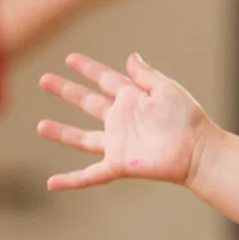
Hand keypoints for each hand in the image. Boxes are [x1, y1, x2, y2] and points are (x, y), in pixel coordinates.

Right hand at [36, 52, 214, 189]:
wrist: (198, 150)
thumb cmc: (187, 118)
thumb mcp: (166, 88)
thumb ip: (145, 75)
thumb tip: (130, 56)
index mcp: (132, 99)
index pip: (105, 80)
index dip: (87, 69)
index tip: (70, 58)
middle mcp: (121, 120)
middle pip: (87, 103)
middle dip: (66, 91)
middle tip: (44, 79)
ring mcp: (118, 143)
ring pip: (82, 138)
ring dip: (61, 133)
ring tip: (40, 126)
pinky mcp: (119, 164)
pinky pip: (89, 174)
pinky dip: (70, 180)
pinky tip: (51, 183)